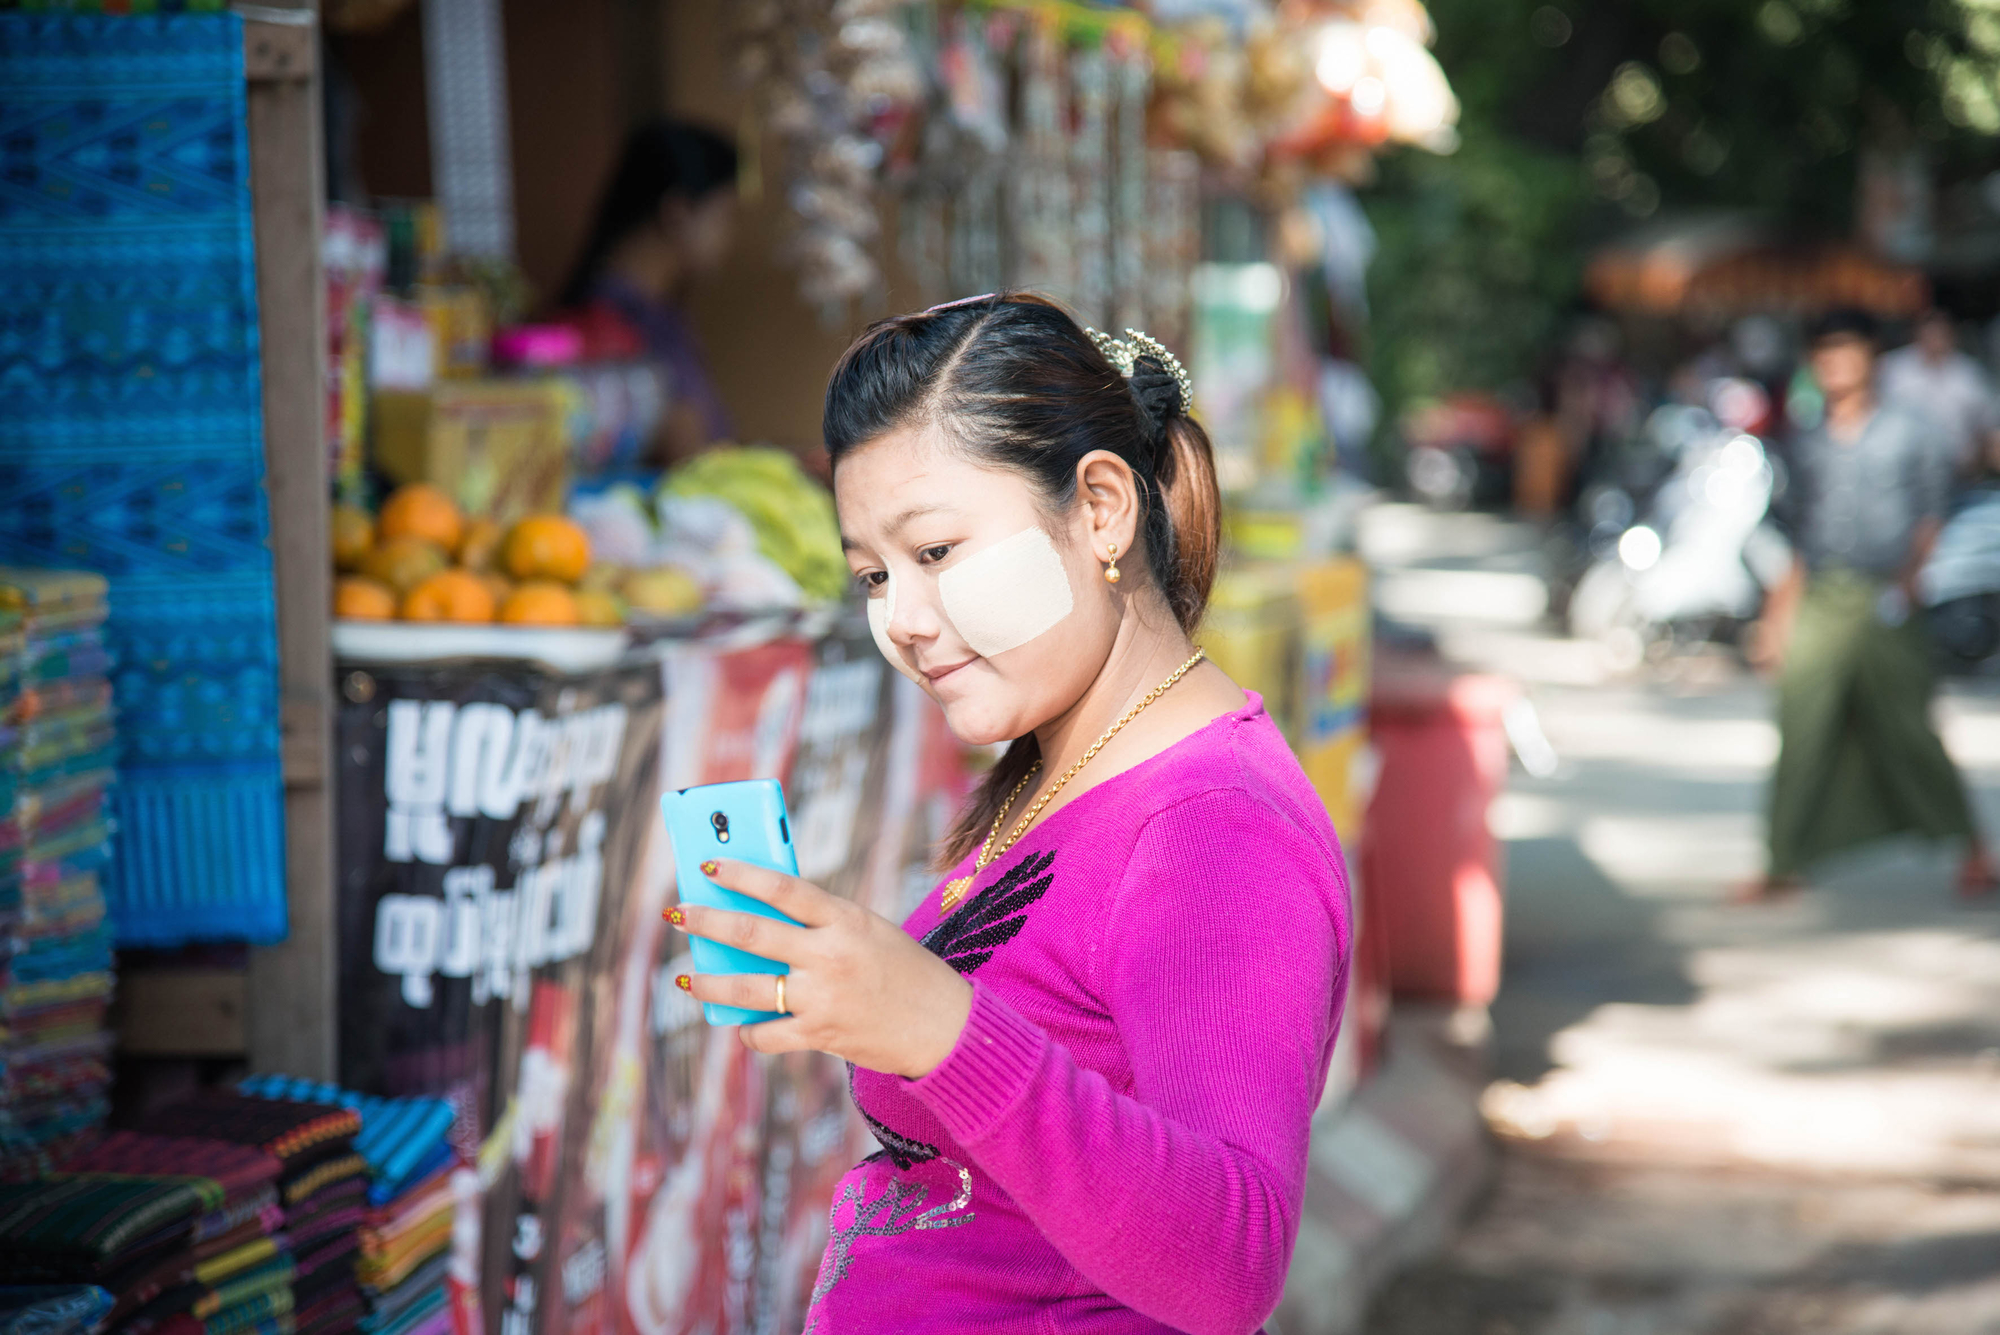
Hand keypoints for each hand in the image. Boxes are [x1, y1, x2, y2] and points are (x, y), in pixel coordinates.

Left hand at [668, 860, 972, 1077]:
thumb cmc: (901, 968)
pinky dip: (749, 1030)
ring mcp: (822, 998)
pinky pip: (767, 1034)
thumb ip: (820, 923)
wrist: (944, 1025)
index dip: (740, 874)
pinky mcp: (820, 1035)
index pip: (782, 888)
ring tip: (685, 979)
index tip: (707, 866)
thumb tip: (757, 916)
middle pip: (752, 934)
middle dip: (707, 923)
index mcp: (845, 919)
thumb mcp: (868, 929)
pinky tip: (740, 1023)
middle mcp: (830, 956)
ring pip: (747, 990)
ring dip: (708, 983)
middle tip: (678, 915)